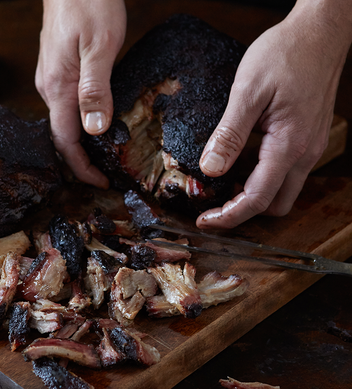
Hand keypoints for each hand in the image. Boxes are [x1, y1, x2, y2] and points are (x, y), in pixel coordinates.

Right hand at [35, 0, 126, 187]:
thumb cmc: (88, 1)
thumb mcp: (100, 46)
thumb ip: (95, 89)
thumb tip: (94, 129)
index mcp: (57, 87)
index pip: (65, 142)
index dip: (82, 168)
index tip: (101, 183)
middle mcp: (50, 88)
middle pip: (63, 137)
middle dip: (84, 161)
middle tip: (109, 174)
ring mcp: (53, 79)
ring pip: (66, 123)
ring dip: (85, 144)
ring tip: (107, 156)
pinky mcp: (60, 71)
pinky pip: (68, 107)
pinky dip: (84, 124)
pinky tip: (100, 125)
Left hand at [196, 0, 351, 228]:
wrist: (319, 32)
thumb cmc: (286, 54)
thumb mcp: (248, 92)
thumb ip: (229, 135)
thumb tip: (211, 169)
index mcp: (289, 145)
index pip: (257, 198)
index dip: (228, 216)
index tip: (204, 220)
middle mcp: (304, 154)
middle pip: (274, 205)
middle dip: (242, 212)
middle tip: (212, 206)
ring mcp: (308, 148)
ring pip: (281, 193)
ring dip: (252, 197)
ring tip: (222, 188)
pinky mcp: (306, 141)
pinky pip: (284, 174)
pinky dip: (261, 180)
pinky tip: (240, 167)